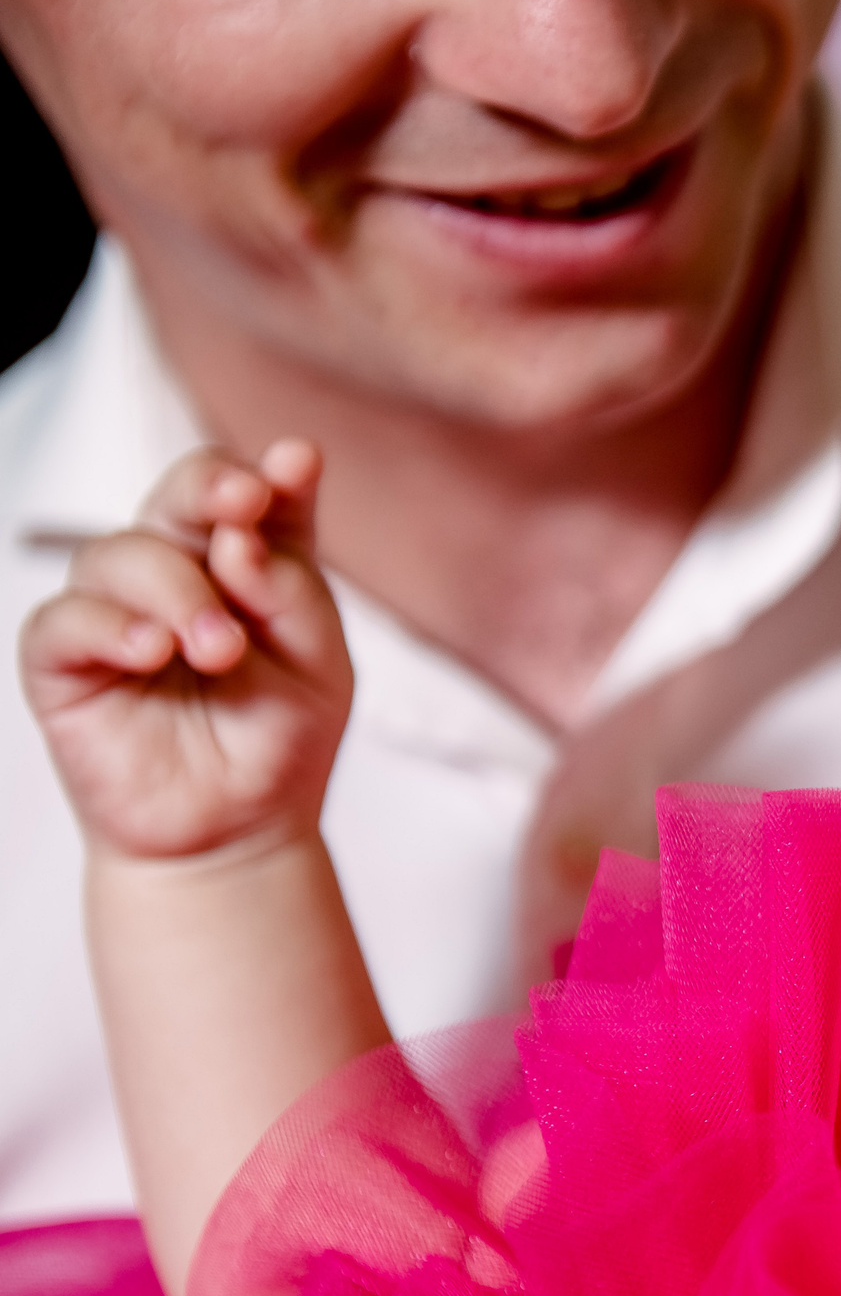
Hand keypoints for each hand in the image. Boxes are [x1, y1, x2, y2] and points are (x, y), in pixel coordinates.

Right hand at [20, 440, 351, 861]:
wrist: (237, 832)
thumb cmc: (281, 741)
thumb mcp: (319, 667)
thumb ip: (293, 595)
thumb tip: (241, 536)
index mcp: (249, 564)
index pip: (254, 496)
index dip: (271, 474)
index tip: (294, 463)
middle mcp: (180, 572)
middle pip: (177, 496)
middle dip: (208, 488)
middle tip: (244, 504)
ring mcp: (118, 611)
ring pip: (121, 552)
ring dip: (175, 587)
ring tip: (219, 648)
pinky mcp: (67, 662)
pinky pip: (68, 620)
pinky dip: (111, 625)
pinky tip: (151, 650)